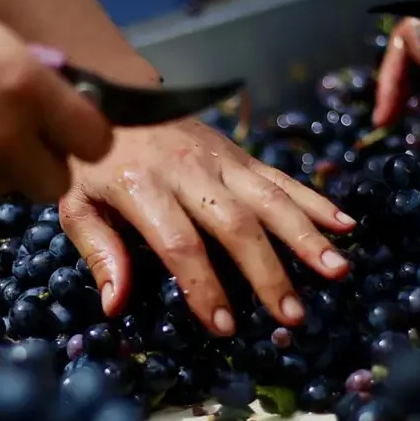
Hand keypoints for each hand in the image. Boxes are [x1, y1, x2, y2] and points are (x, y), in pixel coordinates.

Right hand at [0, 0, 112, 200]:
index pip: (96, 142)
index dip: (87, 137)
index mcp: (27, 89)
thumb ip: (35, 68)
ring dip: (2, 169)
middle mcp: (5, 140)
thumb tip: (64, 91)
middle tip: (22, 138)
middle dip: (46, 164)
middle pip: (57, 184)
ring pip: (10, 189)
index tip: (73, 129)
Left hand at [60, 118, 356, 334]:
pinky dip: (315, 201)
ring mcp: (220, 159)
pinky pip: (281, 178)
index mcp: (141, 186)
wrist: (110, 94)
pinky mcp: (239, 153)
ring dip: (306, 236)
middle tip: (292, 315)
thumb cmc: (90, 159)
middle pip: (235, 223)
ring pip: (270, 198)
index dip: (204, 285)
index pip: (180, 242)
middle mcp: (188, 170)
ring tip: (336, 272)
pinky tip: (345, 225)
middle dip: (267, 271)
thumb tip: (115, 305)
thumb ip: (99, 250)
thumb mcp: (75, 202)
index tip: (224, 326)